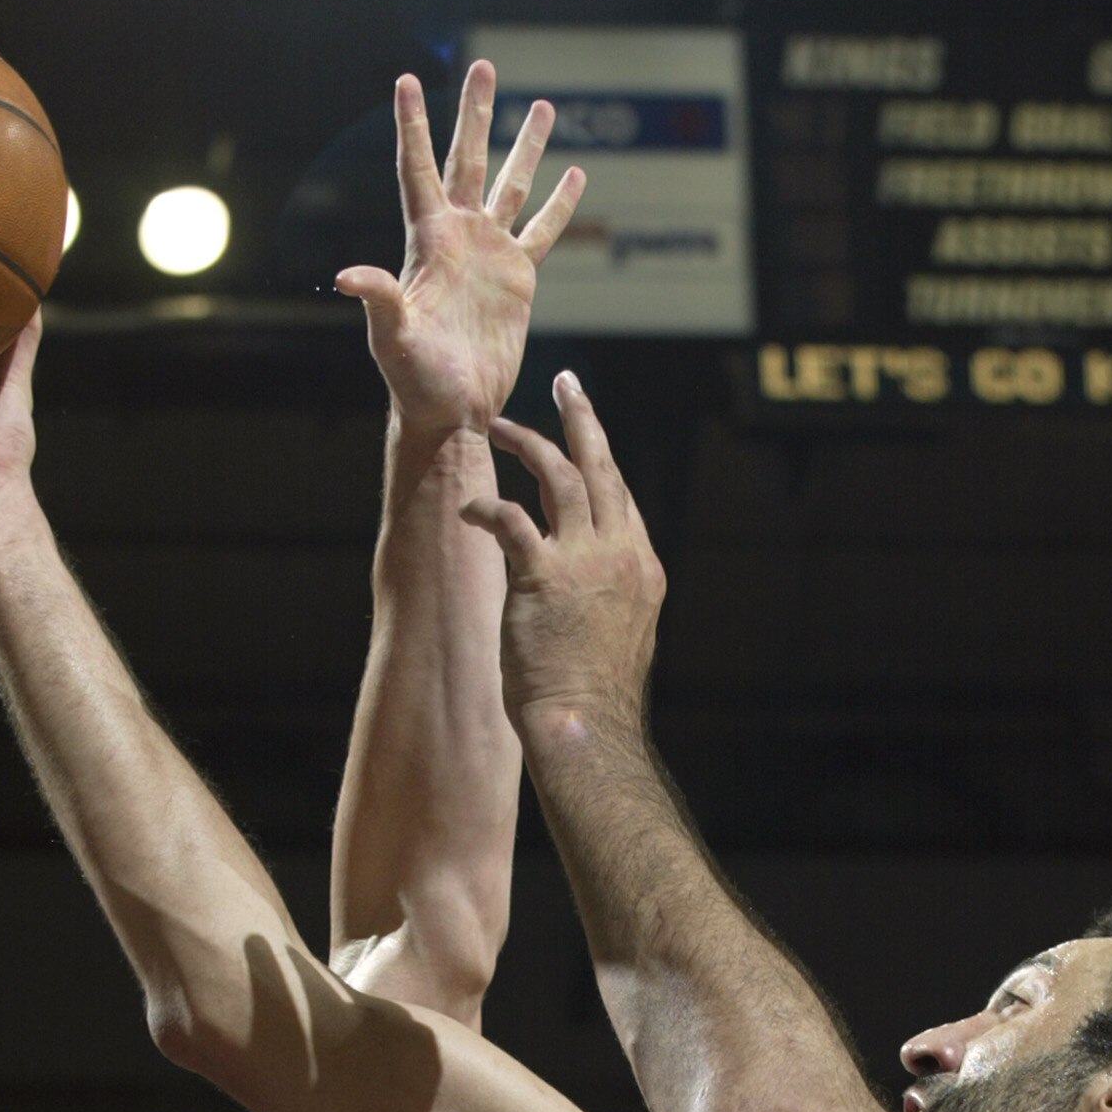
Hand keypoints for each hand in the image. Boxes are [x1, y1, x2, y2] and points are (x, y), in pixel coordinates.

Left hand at [337, 63, 583, 442]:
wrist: (452, 409)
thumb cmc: (414, 378)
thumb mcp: (392, 338)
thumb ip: (378, 300)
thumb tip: (348, 276)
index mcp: (427, 241)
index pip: (417, 169)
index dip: (412, 126)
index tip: (406, 80)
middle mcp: (458, 236)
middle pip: (468, 160)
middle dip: (475, 114)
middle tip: (485, 66)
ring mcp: (489, 253)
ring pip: (511, 186)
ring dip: (525, 147)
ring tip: (541, 104)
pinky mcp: (518, 279)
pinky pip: (542, 232)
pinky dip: (559, 206)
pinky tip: (575, 177)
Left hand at [466, 377, 666, 732]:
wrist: (588, 727)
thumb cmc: (597, 698)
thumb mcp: (622, 640)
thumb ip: (611, 604)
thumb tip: (596, 598)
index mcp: (644, 569)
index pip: (622, 498)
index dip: (602, 463)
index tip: (586, 440)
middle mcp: (621, 554)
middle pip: (602, 467)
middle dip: (581, 419)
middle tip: (566, 384)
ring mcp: (586, 562)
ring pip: (559, 476)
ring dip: (526, 444)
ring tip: (495, 426)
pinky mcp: (543, 576)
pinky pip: (510, 518)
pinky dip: (486, 505)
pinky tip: (467, 505)